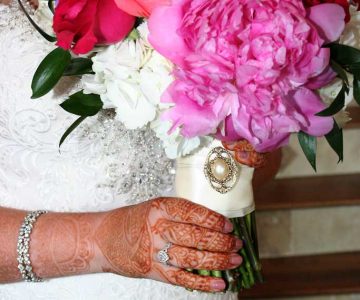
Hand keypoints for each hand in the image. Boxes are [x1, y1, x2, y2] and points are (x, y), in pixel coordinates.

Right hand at [95, 197, 242, 291]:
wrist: (104, 238)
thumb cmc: (132, 221)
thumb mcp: (154, 207)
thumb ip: (179, 213)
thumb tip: (212, 222)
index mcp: (159, 208)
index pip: (191, 212)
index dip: (213, 220)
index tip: (228, 225)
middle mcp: (157, 229)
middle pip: (194, 236)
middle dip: (220, 242)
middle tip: (236, 244)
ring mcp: (154, 252)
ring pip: (191, 258)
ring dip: (217, 261)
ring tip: (234, 260)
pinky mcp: (153, 270)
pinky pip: (181, 278)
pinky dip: (202, 283)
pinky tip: (219, 284)